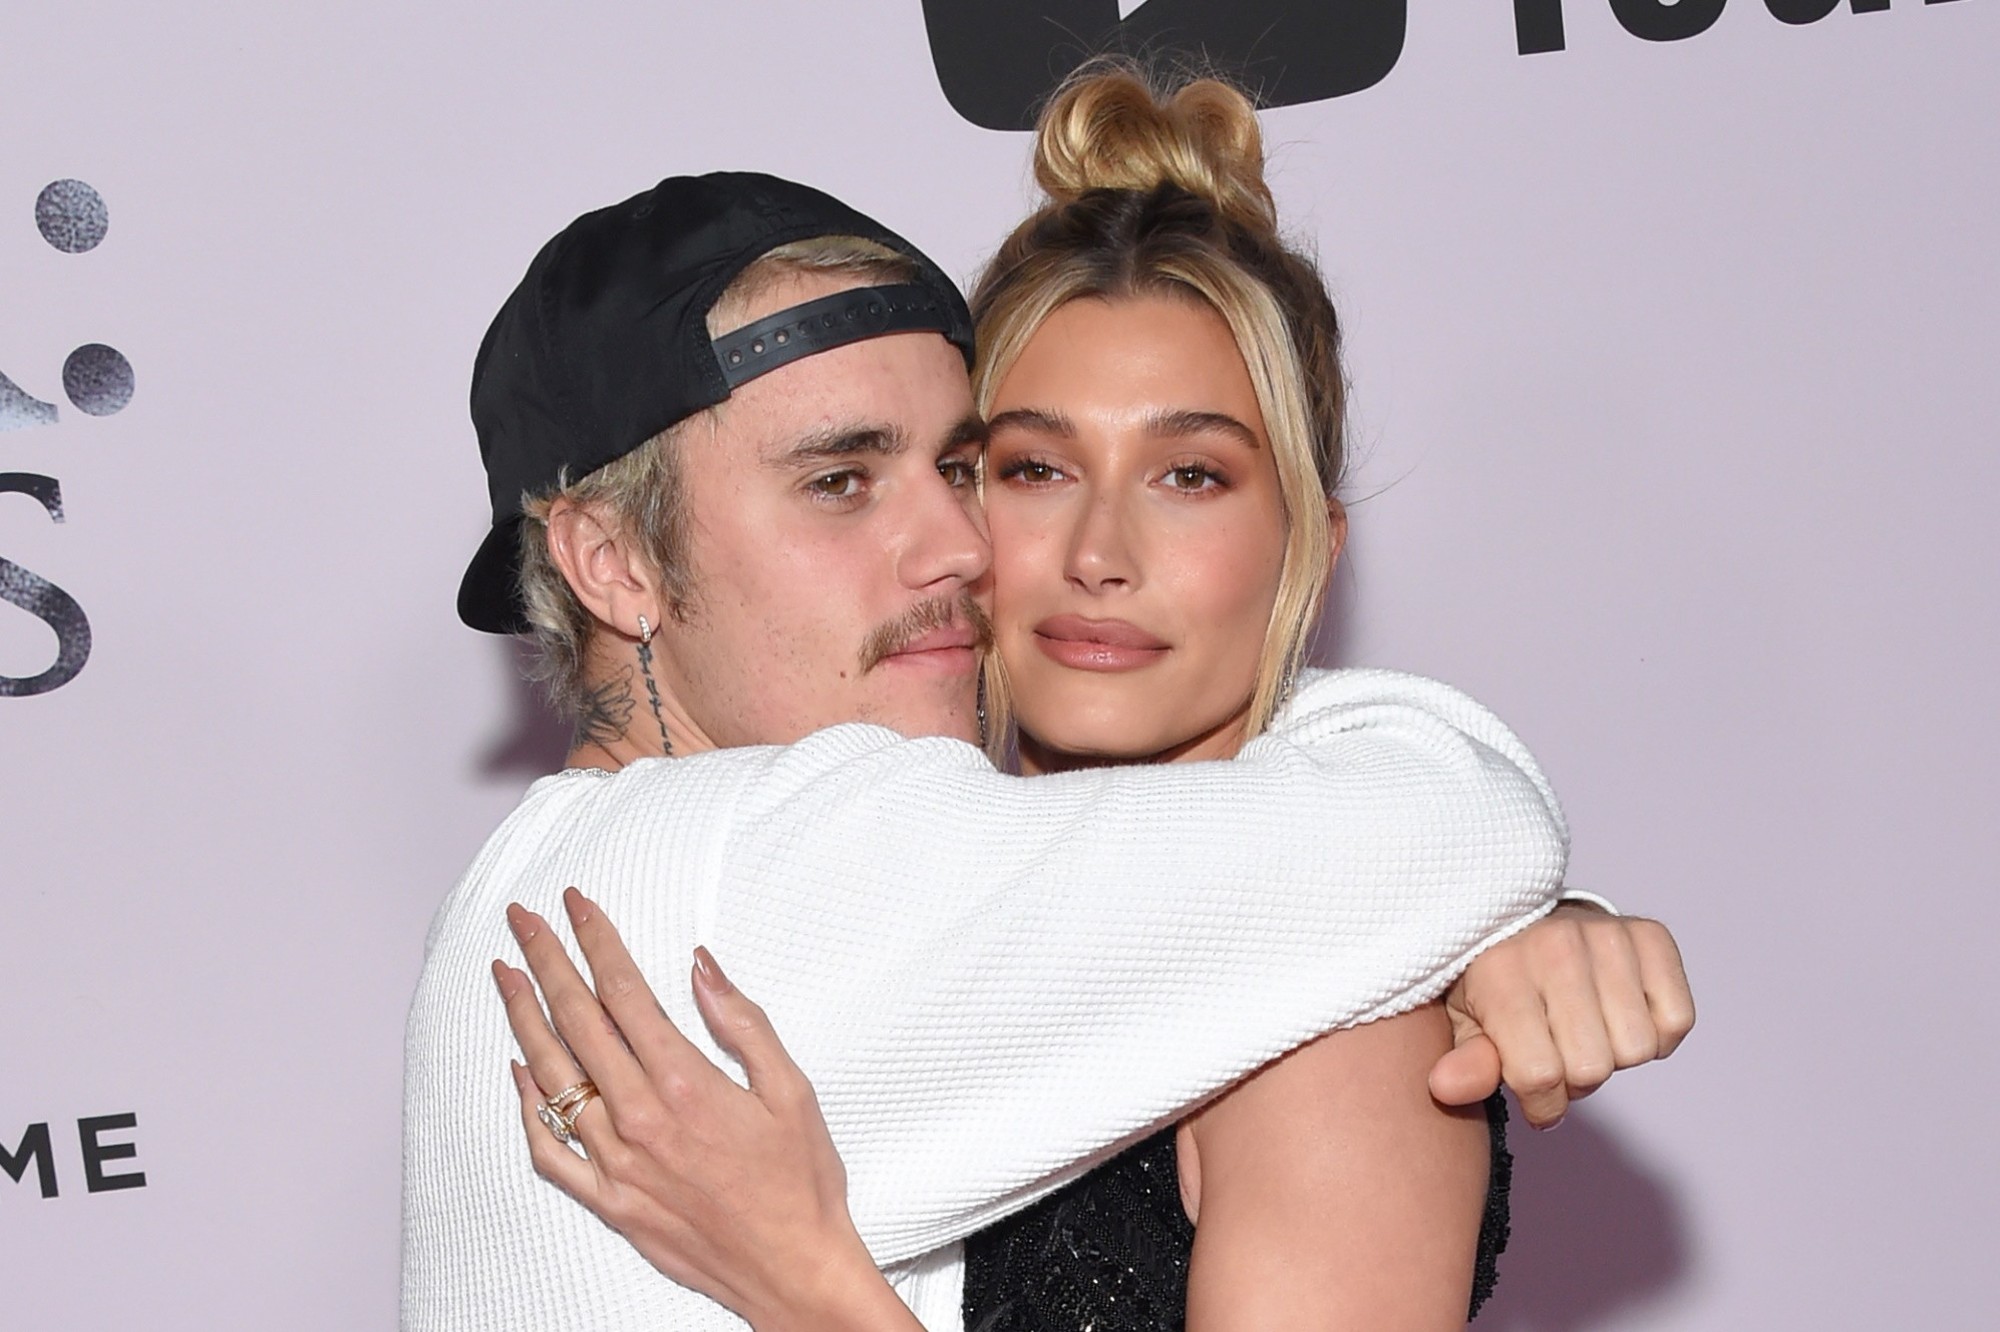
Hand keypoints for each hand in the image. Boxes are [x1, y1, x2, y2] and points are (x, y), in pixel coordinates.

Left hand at [493, 889, 916, 1331]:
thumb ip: (741, 1022)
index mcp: (686, 1083)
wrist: (793, 1270)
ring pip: (552, 1077)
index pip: (624, 993)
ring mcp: (617, 1163)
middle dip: (545, 962)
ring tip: (505, 978)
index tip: (576, 906)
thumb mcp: (791, 1089)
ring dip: (523, 1019)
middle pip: (577, 1022)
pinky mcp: (609, 1202)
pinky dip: (528, 1108)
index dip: (596, 941)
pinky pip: (549, 1151)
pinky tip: (519, 1074)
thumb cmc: (801, 1183)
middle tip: (522, 922)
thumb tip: (702, 966)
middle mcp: (640, 1119)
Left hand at [1427, 904, 1694, 1127]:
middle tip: (1560, 1053)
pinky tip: (1622, 1014)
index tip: (1534, 1092)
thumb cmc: (1495, 980)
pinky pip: (1677, 1020)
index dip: (1541, 1103)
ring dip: (1615, 1056)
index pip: (1538, 1074)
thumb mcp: (1467, 1022)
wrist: (1528, 917)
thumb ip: (1465, 1061)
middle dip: (1575, 1080)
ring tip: (1587, 1030)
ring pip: (1636, 1049)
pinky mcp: (1651, 935)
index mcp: (1500, 971)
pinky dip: (1657, 1034)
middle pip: (1592, 1068)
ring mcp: (1606, 936)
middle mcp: (1555, 947)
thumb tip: (1445, 1087)